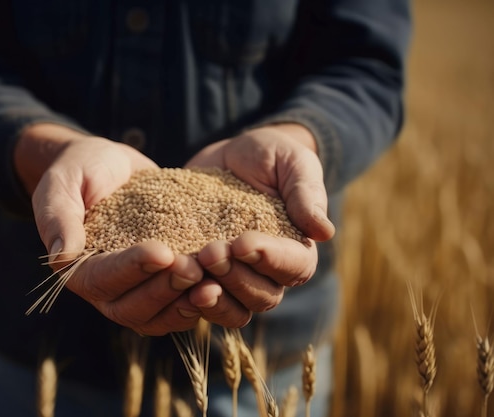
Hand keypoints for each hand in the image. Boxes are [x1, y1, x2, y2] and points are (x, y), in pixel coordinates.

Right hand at [15, 123, 204, 334]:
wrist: (110, 167)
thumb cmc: (82, 170)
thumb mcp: (63, 183)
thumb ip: (59, 216)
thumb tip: (60, 258)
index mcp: (78, 269)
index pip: (103, 279)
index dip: (133, 269)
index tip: (162, 251)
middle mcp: (107, 289)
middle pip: (134, 309)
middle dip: (165, 289)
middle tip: (194, 267)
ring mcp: (138, 290)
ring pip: (161, 316)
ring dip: (187, 300)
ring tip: (212, 277)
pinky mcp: (164, 282)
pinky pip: (182, 304)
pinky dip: (202, 298)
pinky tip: (224, 278)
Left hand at [183, 124, 334, 326]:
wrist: (232, 156)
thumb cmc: (271, 156)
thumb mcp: (292, 163)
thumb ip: (306, 193)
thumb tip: (325, 232)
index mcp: (297, 248)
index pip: (294, 267)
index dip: (269, 259)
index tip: (243, 242)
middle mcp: (269, 273)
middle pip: (262, 296)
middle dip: (235, 277)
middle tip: (209, 251)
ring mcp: (235, 278)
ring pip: (234, 309)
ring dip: (212, 298)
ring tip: (189, 275)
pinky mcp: (205, 276)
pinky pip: (199, 302)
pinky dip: (187, 299)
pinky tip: (169, 282)